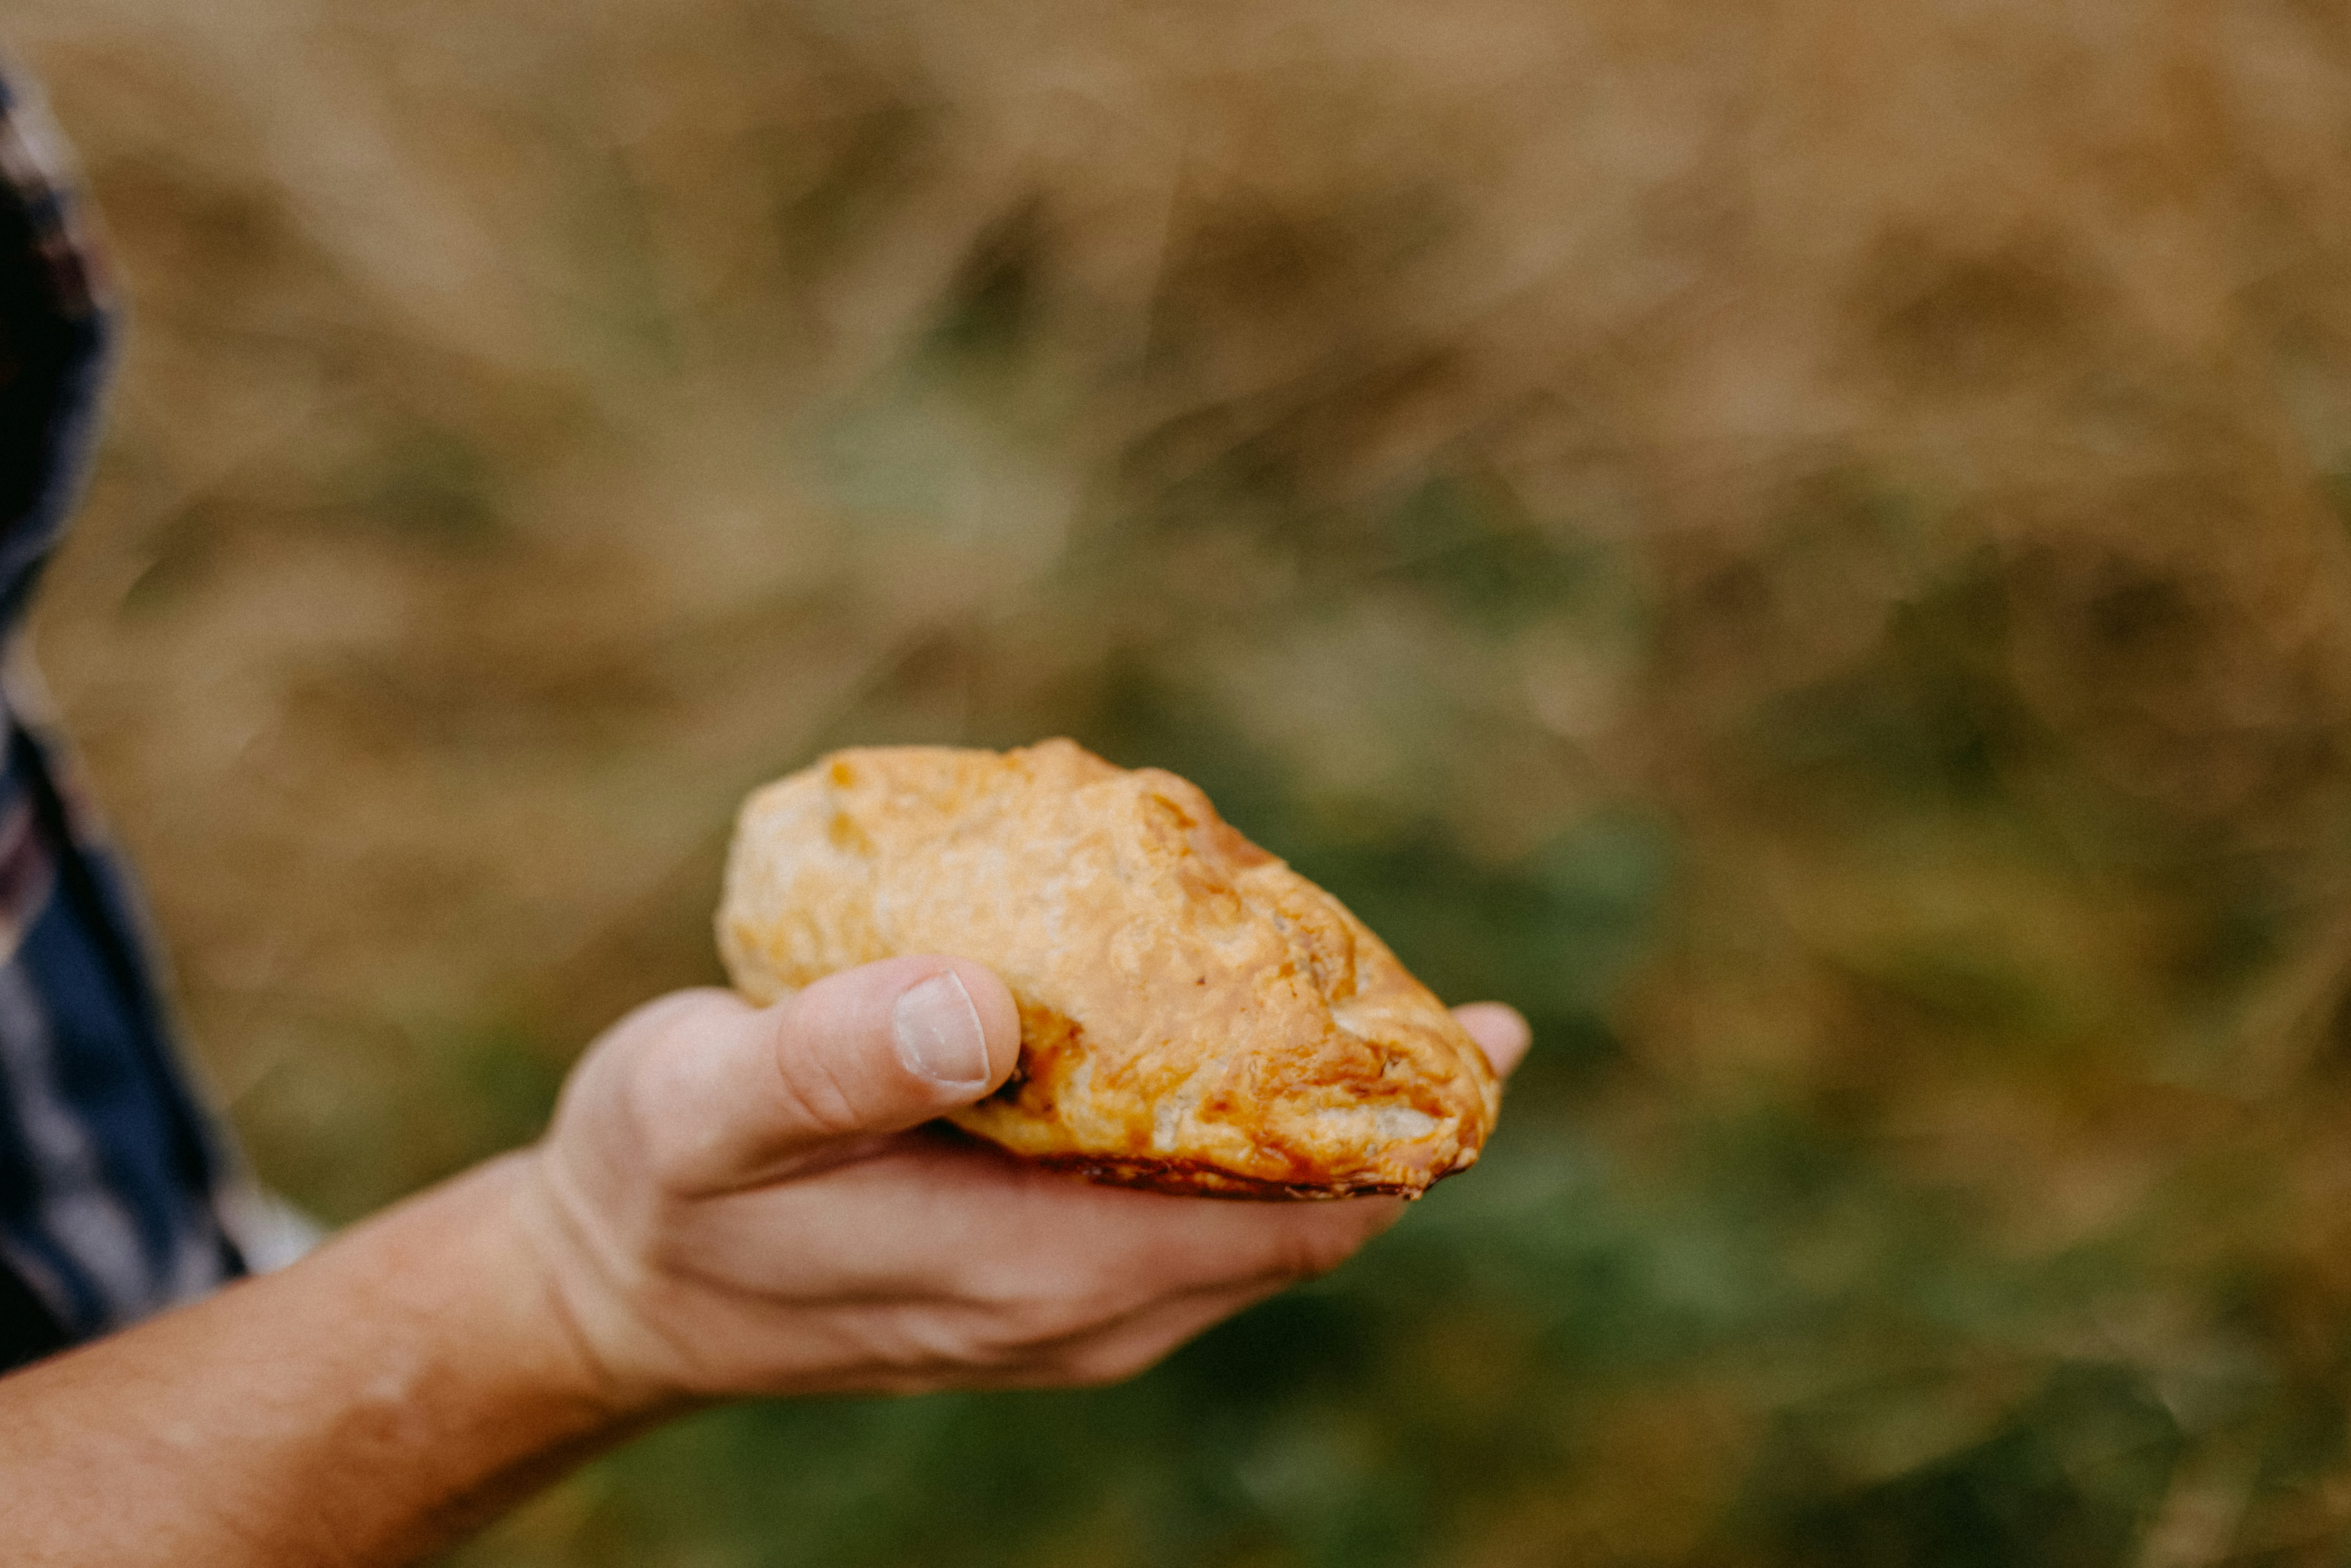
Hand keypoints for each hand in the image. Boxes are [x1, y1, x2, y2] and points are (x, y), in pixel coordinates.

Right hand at [515, 957, 1529, 1409]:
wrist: (605, 1285)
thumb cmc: (654, 1184)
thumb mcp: (703, 1105)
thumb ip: (830, 1060)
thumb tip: (975, 1007)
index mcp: (1036, 1274)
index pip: (1284, 1224)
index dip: (1394, 1137)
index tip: (1475, 1037)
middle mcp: (1080, 1311)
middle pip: (1290, 1223)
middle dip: (1373, 1116)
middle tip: (1426, 989)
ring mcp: (1063, 1303)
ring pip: (1243, 1218)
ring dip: (1305, 1118)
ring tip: (1341, 990)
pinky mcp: (1035, 1274)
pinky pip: (1178, 1209)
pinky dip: (1226, 1128)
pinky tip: (1217, 1034)